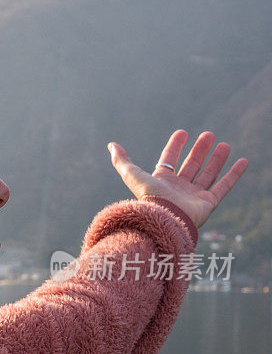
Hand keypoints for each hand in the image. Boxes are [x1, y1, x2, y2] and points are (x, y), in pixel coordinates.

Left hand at [108, 129, 248, 227]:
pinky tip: (242, 161)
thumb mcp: (132, 175)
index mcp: (161, 181)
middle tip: (208, 135)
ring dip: (216, 160)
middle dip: (199, 150)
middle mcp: (178, 188)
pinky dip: (234, 175)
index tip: (183, 132)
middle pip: (190, 165)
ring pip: (207, 174)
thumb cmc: (149, 198)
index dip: (175, 146)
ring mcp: (193, 196)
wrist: (164, 220)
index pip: (169, 159)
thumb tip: (111, 145)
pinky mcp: (208, 204)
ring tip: (224, 145)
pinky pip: (224, 187)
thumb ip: (121, 161)